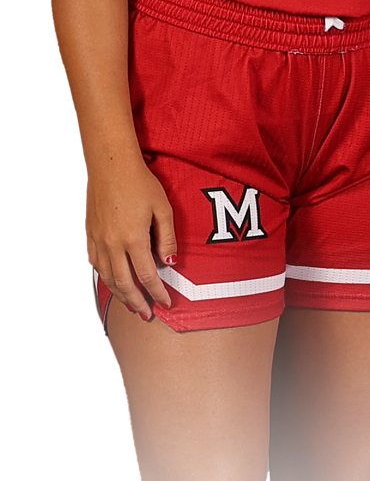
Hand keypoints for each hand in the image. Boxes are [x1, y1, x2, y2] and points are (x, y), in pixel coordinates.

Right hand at [85, 156, 176, 318]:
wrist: (111, 166)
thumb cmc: (140, 184)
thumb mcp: (163, 209)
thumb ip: (167, 238)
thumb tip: (169, 263)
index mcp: (133, 239)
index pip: (146, 277)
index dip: (157, 293)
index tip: (165, 303)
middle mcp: (112, 244)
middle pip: (124, 284)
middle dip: (137, 303)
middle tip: (147, 314)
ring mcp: (98, 242)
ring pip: (108, 278)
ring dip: (121, 295)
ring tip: (132, 304)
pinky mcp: (89, 236)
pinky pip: (97, 265)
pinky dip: (107, 279)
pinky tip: (115, 282)